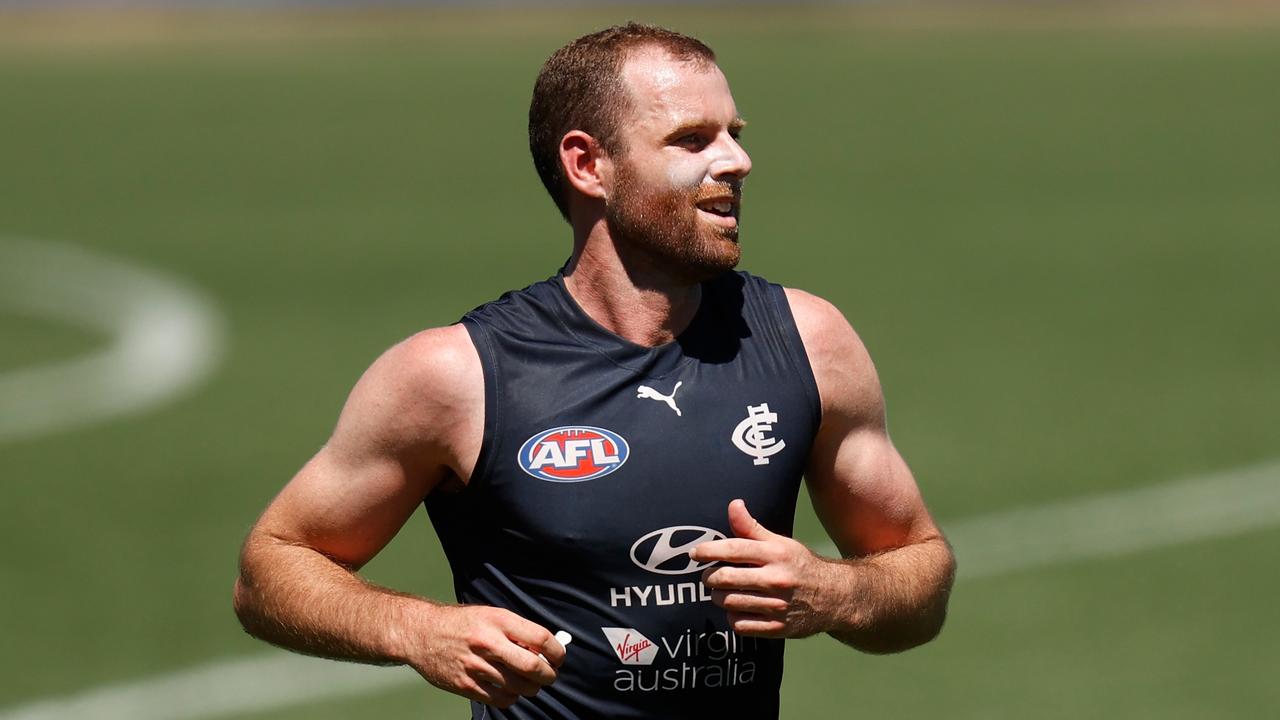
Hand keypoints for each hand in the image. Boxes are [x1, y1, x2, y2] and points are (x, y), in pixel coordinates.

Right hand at [405, 604, 564, 708]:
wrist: (422, 633)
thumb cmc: (461, 623)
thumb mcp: (490, 615)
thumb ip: (516, 631)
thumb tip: (546, 650)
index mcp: (498, 620)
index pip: (540, 638)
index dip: (556, 652)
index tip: (559, 657)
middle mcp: (487, 643)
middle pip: (532, 667)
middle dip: (548, 675)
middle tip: (550, 675)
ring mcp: (475, 666)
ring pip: (518, 687)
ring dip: (531, 688)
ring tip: (529, 683)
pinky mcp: (465, 685)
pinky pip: (500, 699)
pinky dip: (512, 698)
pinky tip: (510, 689)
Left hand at [690, 499, 831, 638]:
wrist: (835, 597)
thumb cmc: (801, 566)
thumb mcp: (780, 543)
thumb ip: (752, 527)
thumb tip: (734, 505)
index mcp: (776, 554)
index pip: (734, 549)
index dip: (709, 550)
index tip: (695, 553)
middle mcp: (776, 580)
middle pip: (726, 578)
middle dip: (710, 577)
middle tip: (709, 575)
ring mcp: (777, 606)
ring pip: (729, 602)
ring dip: (718, 597)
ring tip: (722, 591)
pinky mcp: (777, 628)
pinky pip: (740, 624)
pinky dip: (732, 616)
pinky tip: (737, 608)